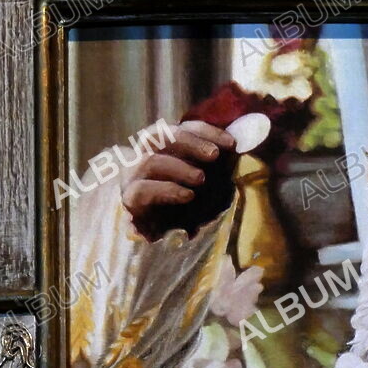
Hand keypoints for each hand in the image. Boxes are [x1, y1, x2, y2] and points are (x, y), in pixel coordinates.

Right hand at [121, 120, 235, 238]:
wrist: (159, 239)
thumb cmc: (186, 207)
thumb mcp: (206, 184)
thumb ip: (215, 166)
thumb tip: (237, 146)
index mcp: (163, 148)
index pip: (182, 128)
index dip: (206, 131)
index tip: (231, 143)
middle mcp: (144, 156)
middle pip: (159, 135)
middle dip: (190, 142)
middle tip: (214, 155)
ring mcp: (133, 177)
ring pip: (149, 160)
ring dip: (179, 167)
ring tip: (201, 178)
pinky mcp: (130, 199)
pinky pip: (142, 190)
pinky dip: (167, 190)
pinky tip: (187, 196)